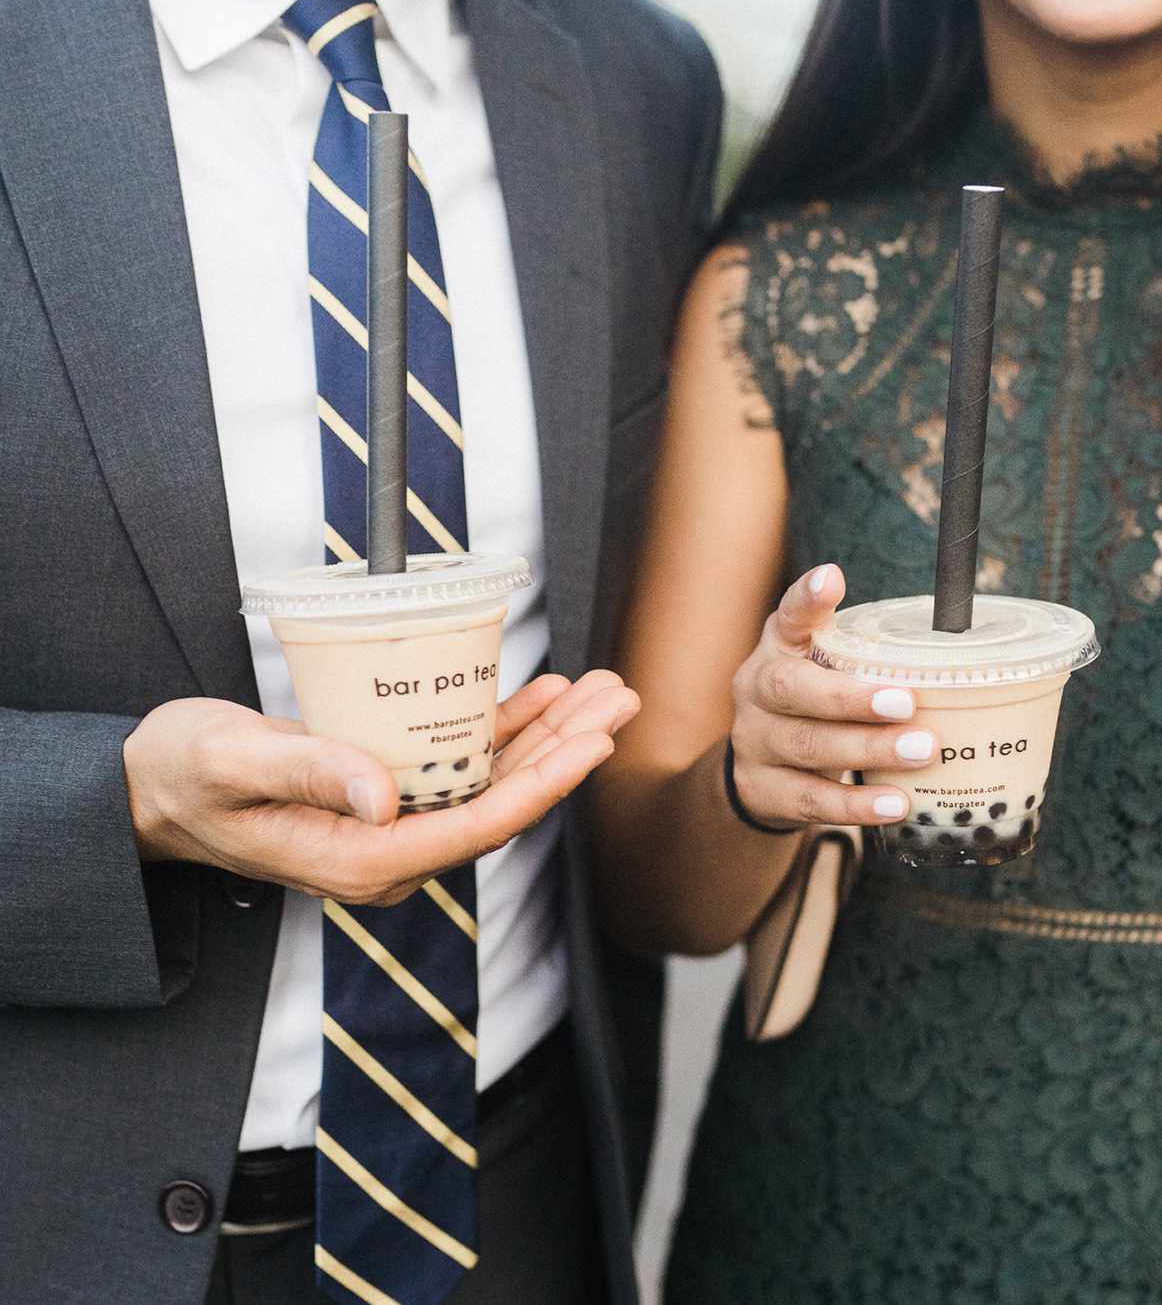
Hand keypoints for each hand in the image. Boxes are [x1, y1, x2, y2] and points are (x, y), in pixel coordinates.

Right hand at [124, 670, 638, 904]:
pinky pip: (459, 765)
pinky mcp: (385, 795)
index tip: (594, 742)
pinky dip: (503, 729)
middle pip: (500, 801)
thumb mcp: (233, 762)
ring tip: (602, 690)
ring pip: (490, 781)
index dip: (542, 784)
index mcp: (359, 860)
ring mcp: (390, 824)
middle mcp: (387, 850)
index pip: (475, 825)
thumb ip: (308, 770)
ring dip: (549, 736)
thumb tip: (386, 794)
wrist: (150, 789)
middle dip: (566, 751)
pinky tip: (542, 696)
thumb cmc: (183, 773)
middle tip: (622, 698)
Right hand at [729, 565, 934, 829]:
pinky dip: (854, 804)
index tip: (831, 579)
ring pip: (805, 745)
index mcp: (778, 648)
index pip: (786, 617)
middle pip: (791, 688)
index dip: (807, 600)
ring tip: (922, 752)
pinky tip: (895, 803)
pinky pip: (809, 799)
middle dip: (849, 697)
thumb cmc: (816, 708)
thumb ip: (872, 655)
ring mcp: (754, 741)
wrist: (763, 774)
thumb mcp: (829, 672)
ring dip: (867, 748)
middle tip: (907, 702)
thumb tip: (958, 651)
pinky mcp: (761, 789)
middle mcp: (756, 689)